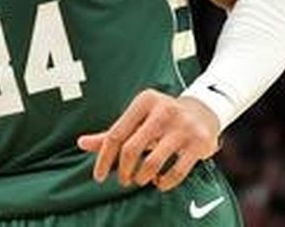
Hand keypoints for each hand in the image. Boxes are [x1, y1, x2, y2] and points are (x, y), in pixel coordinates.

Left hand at [76, 89, 219, 190]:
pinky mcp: (199, 143)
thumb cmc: (161, 118)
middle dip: (123, 170)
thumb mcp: (137, 119)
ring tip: (140, 179)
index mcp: (144, 101)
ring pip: (153, 162)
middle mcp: (164, 110)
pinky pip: (176, 171)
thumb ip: (111, 133)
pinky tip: (159, 181)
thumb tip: (81, 143)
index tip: (98, 176)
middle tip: (122, 180)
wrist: (203, 112)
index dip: (103, 158)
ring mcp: (183, 127)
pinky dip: (164, 182)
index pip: (115, 134)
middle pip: (131, 148)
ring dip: (142, 177)